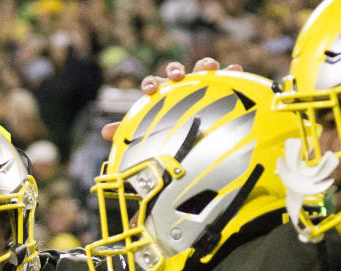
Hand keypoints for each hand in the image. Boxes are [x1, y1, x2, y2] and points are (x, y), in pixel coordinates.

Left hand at [101, 58, 241, 140]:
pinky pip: (224, 76)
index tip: (151, 90)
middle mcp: (178, 86)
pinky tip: (235, 70)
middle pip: (175, 72)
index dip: (151, 84)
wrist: (195, 135)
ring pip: (199, 68)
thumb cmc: (168, 131)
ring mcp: (198, 84)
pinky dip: (229, 71)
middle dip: (176, 70)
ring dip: (203, 65)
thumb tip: (105, 132)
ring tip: (210, 68)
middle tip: (177, 76)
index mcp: (160, 94)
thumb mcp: (148, 130)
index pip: (153, 85)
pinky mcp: (217, 86)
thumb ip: (128, 130)